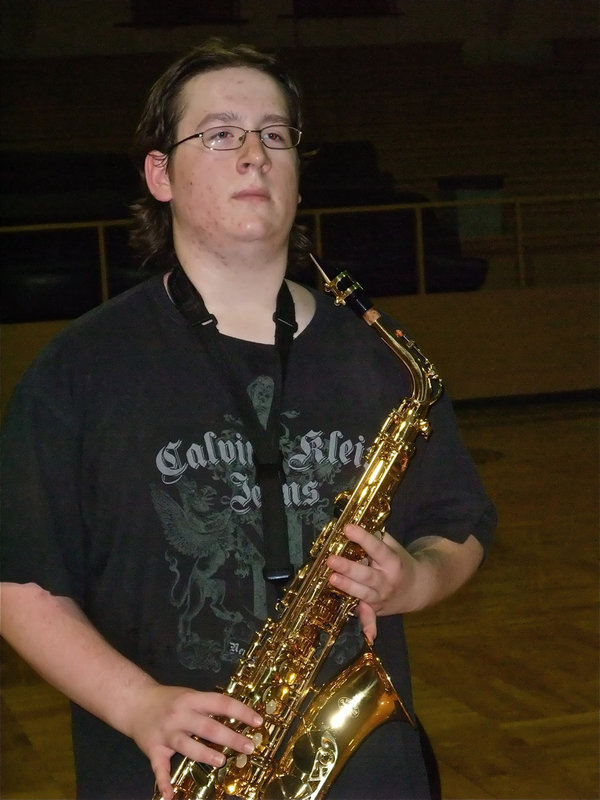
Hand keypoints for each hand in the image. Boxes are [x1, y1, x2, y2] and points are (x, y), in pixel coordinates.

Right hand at [127, 683, 262, 799]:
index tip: (258, 722)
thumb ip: (208, 706)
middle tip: (249, 747)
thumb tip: (237, 716)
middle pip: (208, 727)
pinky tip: (170, 796)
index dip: (241, 712)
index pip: (221, 703)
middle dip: (230, 737)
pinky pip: (159, 768)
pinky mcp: (153, 749)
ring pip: (187, 745)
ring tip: (221, 762)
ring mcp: (166, 733)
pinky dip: (164, 783)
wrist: (134, 701)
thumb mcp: (189, 695)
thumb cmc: (168, 699)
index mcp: (192, 699)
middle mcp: (180, 715)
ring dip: (205, 754)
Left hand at [326, 524, 419, 642]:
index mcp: (392, 562)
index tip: (347, 528)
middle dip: (349, 568)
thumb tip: (354, 525)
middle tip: (331, 559)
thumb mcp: (393, 547)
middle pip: (367, 574)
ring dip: (348, 588)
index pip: (376, 548)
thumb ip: (377, 538)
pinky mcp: (376, 609)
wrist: (419, 588)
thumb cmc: (399, 562)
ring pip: (363, 593)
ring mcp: (381, 597)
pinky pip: (372, 618)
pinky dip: (370, 626)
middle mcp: (387, 581)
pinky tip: (368, 636)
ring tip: (332, 578)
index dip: (362, 538)